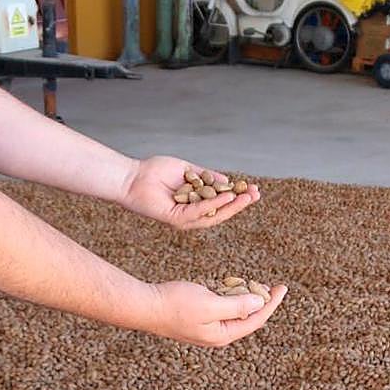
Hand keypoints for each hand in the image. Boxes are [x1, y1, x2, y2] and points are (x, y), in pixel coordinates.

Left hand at [119, 155, 260, 230]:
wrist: (132, 176)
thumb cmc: (155, 171)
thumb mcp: (187, 171)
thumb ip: (207, 176)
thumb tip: (227, 181)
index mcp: (194, 203)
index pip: (220, 203)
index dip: (237, 197)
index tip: (253, 188)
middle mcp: (190, 214)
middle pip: (221, 212)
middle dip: (240, 203)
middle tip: (256, 194)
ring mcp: (183, 218)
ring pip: (213, 216)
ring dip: (232, 206)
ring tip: (247, 196)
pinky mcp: (175, 218)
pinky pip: (198, 213)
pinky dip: (214, 205)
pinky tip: (227, 197)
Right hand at [145, 279, 287, 347]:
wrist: (145, 306)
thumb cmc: (175, 304)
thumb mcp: (210, 304)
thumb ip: (237, 305)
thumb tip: (260, 304)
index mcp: (222, 335)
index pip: (255, 320)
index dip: (271, 303)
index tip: (282, 288)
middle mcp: (215, 335)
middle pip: (246, 319)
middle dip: (260, 302)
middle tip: (271, 286)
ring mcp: (205, 328)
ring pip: (233, 313)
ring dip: (244, 299)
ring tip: (253, 285)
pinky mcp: (196, 320)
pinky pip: (220, 310)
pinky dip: (228, 298)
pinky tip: (228, 288)